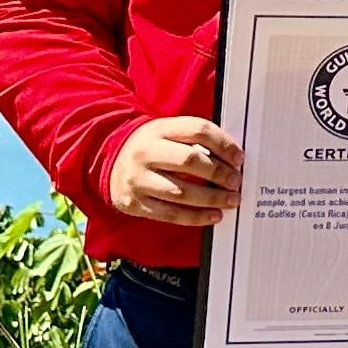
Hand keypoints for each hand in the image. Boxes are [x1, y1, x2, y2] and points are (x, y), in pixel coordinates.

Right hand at [109, 116, 239, 228]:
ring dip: (211, 198)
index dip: (223, 143)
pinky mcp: (134, 203)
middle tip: (236, 182)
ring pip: (181, 192)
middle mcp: (146, 152)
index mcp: (158, 129)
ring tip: (230, 201)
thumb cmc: (149, 147)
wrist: (108, 160)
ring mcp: (138, 179)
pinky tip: (213, 216)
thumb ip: (195, 139)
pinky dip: (195, 217)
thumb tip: (231, 158)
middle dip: (219, 173)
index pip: (197, 130)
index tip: (239, 158)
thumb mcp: (167, 132)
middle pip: (189, 161)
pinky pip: (170, 214)